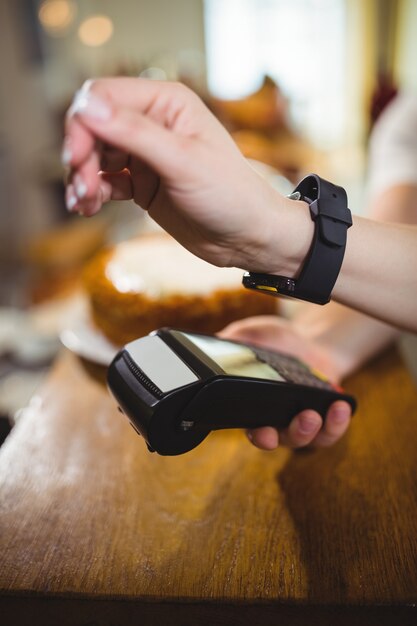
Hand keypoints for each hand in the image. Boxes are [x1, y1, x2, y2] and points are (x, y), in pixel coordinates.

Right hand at [63, 77, 311, 275]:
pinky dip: (93, 193)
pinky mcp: (142, 183)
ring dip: (83, 177)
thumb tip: (87, 107)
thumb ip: (135, 133)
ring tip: (84, 203)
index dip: (82, 124)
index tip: (76, 158)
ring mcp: (146, 154)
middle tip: (82, 189)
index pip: (103, 97)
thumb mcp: (183, 162)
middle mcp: (153, 123)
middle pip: (93, 126)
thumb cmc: (229, 196)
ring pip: (95, 155)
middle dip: (81, 156)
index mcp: (166, 103)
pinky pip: (105, 181)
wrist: (248, 238)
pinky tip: (89, 209)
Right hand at [218, 316, 351, 450]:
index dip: (260, 436)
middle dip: (294, 434)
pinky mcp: (325, 417)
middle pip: (283, 439)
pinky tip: (340, 407)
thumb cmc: (274, 340)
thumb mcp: (250, 333)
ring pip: (307, 439)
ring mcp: (302, 420)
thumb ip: (232, 340)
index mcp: (254, 405)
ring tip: (319, 413)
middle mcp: (277, 419)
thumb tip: (216, 342)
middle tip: (305, 418)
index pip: (254, 429)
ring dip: (315, 430)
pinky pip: (330, 432)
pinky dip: (337, 424)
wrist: (307, 339)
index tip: (265, 434)